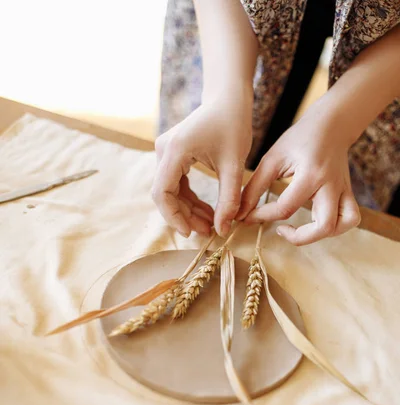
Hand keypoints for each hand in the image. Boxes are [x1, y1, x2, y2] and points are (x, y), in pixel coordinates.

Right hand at [152, 96, 252, 237]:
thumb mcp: (234, 165)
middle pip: (165, 194)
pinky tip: (208, 211)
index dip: (173, 216)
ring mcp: (166, 152)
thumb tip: (223, 230)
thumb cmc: (233, 124)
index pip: (162, 192)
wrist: (228, 99)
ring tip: (211, 224)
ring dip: (189, 210)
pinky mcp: (173, 155)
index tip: (190, 232)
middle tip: (208, 232)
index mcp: (174, 150)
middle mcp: (164, 151)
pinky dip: (190, 199)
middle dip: (185, 216)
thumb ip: (229, 199)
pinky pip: (177, 184)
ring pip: (171, 191)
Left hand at [238, 97, 360, 244]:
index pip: (285, 208)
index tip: (248, 216)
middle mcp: (331, 185)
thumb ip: (254, 187)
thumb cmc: (299, 139)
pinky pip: (351, 218)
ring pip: (343, 225)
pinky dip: (337, 227)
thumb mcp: (272, 159)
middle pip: (322, 226)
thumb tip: (240, 213)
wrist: (331, 124)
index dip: (262, 216)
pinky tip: (316, 223)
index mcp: (310, 174)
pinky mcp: (349, 193)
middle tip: (280, 230)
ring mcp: (344, 190)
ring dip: (320, 235)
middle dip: (298, 237)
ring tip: (300, 230)